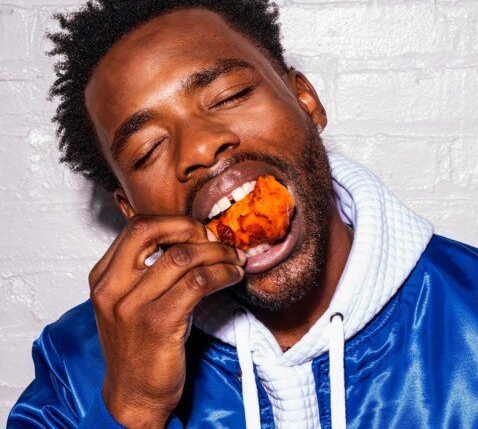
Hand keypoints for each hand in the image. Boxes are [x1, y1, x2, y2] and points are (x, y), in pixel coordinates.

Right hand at [88, 215, 244, 427]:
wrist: (133, 394)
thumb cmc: (138, 345)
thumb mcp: (131, 301)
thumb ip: (147, 269)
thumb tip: (191, 238)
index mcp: (103, 277)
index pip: (137, 227)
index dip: (173, 223)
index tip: (198, 232)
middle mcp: (112, 287)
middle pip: (151, 230)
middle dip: (190, 228)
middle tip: (215, 240)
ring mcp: (132, 306)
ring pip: (182, 257)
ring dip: (217, 253)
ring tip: (234, 259)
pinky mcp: (158, 324)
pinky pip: (197, 283)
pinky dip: (222, 273)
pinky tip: (232, 276)